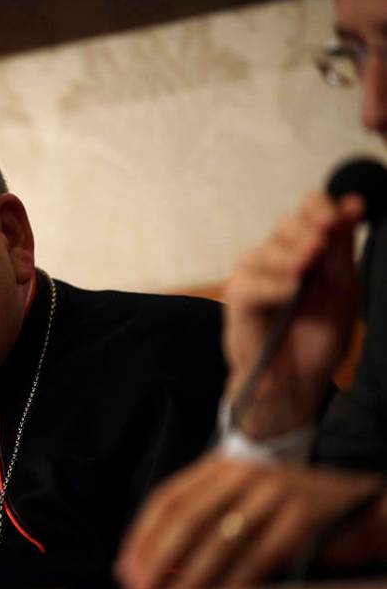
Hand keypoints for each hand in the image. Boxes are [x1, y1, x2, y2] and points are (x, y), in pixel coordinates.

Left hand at [117, 454, 382, 588]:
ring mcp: (273, 490)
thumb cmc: (283, 513)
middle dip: (157, 557)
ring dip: (191, 579)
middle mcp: (241, 472)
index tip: (125, 572)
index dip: (142, 537)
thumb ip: (199, 529)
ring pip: (220, 538)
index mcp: (218, 467)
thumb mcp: (238, 508)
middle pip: (186, 515)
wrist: (356, 502)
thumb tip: (149, 569)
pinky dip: (235, 585)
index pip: (166, 499)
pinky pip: (259, 556)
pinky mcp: (301, 515)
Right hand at [223, 192, 363, 438]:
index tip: (351, 211)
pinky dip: (272, 285)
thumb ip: (340, 251)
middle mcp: (274, 260)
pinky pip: (249, 284)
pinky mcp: (237, 302)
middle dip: (308, 231)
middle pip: (285, 226)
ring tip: (306, 275)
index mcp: (303, 252)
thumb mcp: (342, 290)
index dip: (322, 206)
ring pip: (265, 251)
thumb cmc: (317, 339)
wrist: (296, 383)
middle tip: (322, 246)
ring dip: (290, 258)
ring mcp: (252, 279)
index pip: (306, 212)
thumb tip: (352, 205)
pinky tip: (291, 291)